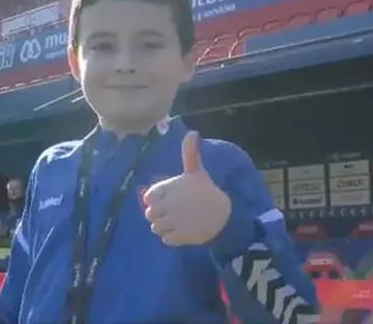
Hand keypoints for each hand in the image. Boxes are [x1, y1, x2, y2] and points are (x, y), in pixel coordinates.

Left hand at [143, 131, 230, 245]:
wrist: (224, 215)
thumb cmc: (207, 191)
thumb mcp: (197, 171)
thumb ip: (190, 153)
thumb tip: (192, 132)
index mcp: (170, 188)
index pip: (148, 197)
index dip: (156, 200)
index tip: (168, 200)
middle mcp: (168, 205)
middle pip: (150, 214)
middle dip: (158, 215)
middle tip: (172, 213)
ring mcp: (173, 222)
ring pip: (155, 228)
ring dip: (163, 227)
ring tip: (176, 222)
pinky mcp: (179, 236)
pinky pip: (165, 239)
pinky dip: (171, 237)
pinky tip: (181, 231)